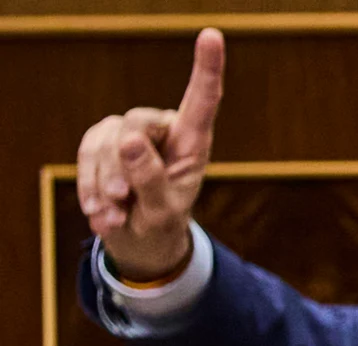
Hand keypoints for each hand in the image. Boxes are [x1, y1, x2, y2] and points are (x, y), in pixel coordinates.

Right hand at [78, 27, 223, 280]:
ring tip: (117, 213)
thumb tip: (129, 140)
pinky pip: (86, 154)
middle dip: (125, 162)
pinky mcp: (100, 141)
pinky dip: (90, 187)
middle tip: (124, 198)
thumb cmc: (161, 223)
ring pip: (106, 141)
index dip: (207, 68)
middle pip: (137, 122)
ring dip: (106, 183)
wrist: (137, 238)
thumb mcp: (163, 212)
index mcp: (192, 142)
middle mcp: (162, 129)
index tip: (212, 36)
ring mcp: (128, 132)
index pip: (202, 101)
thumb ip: (152, 179)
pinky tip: (103, 212)